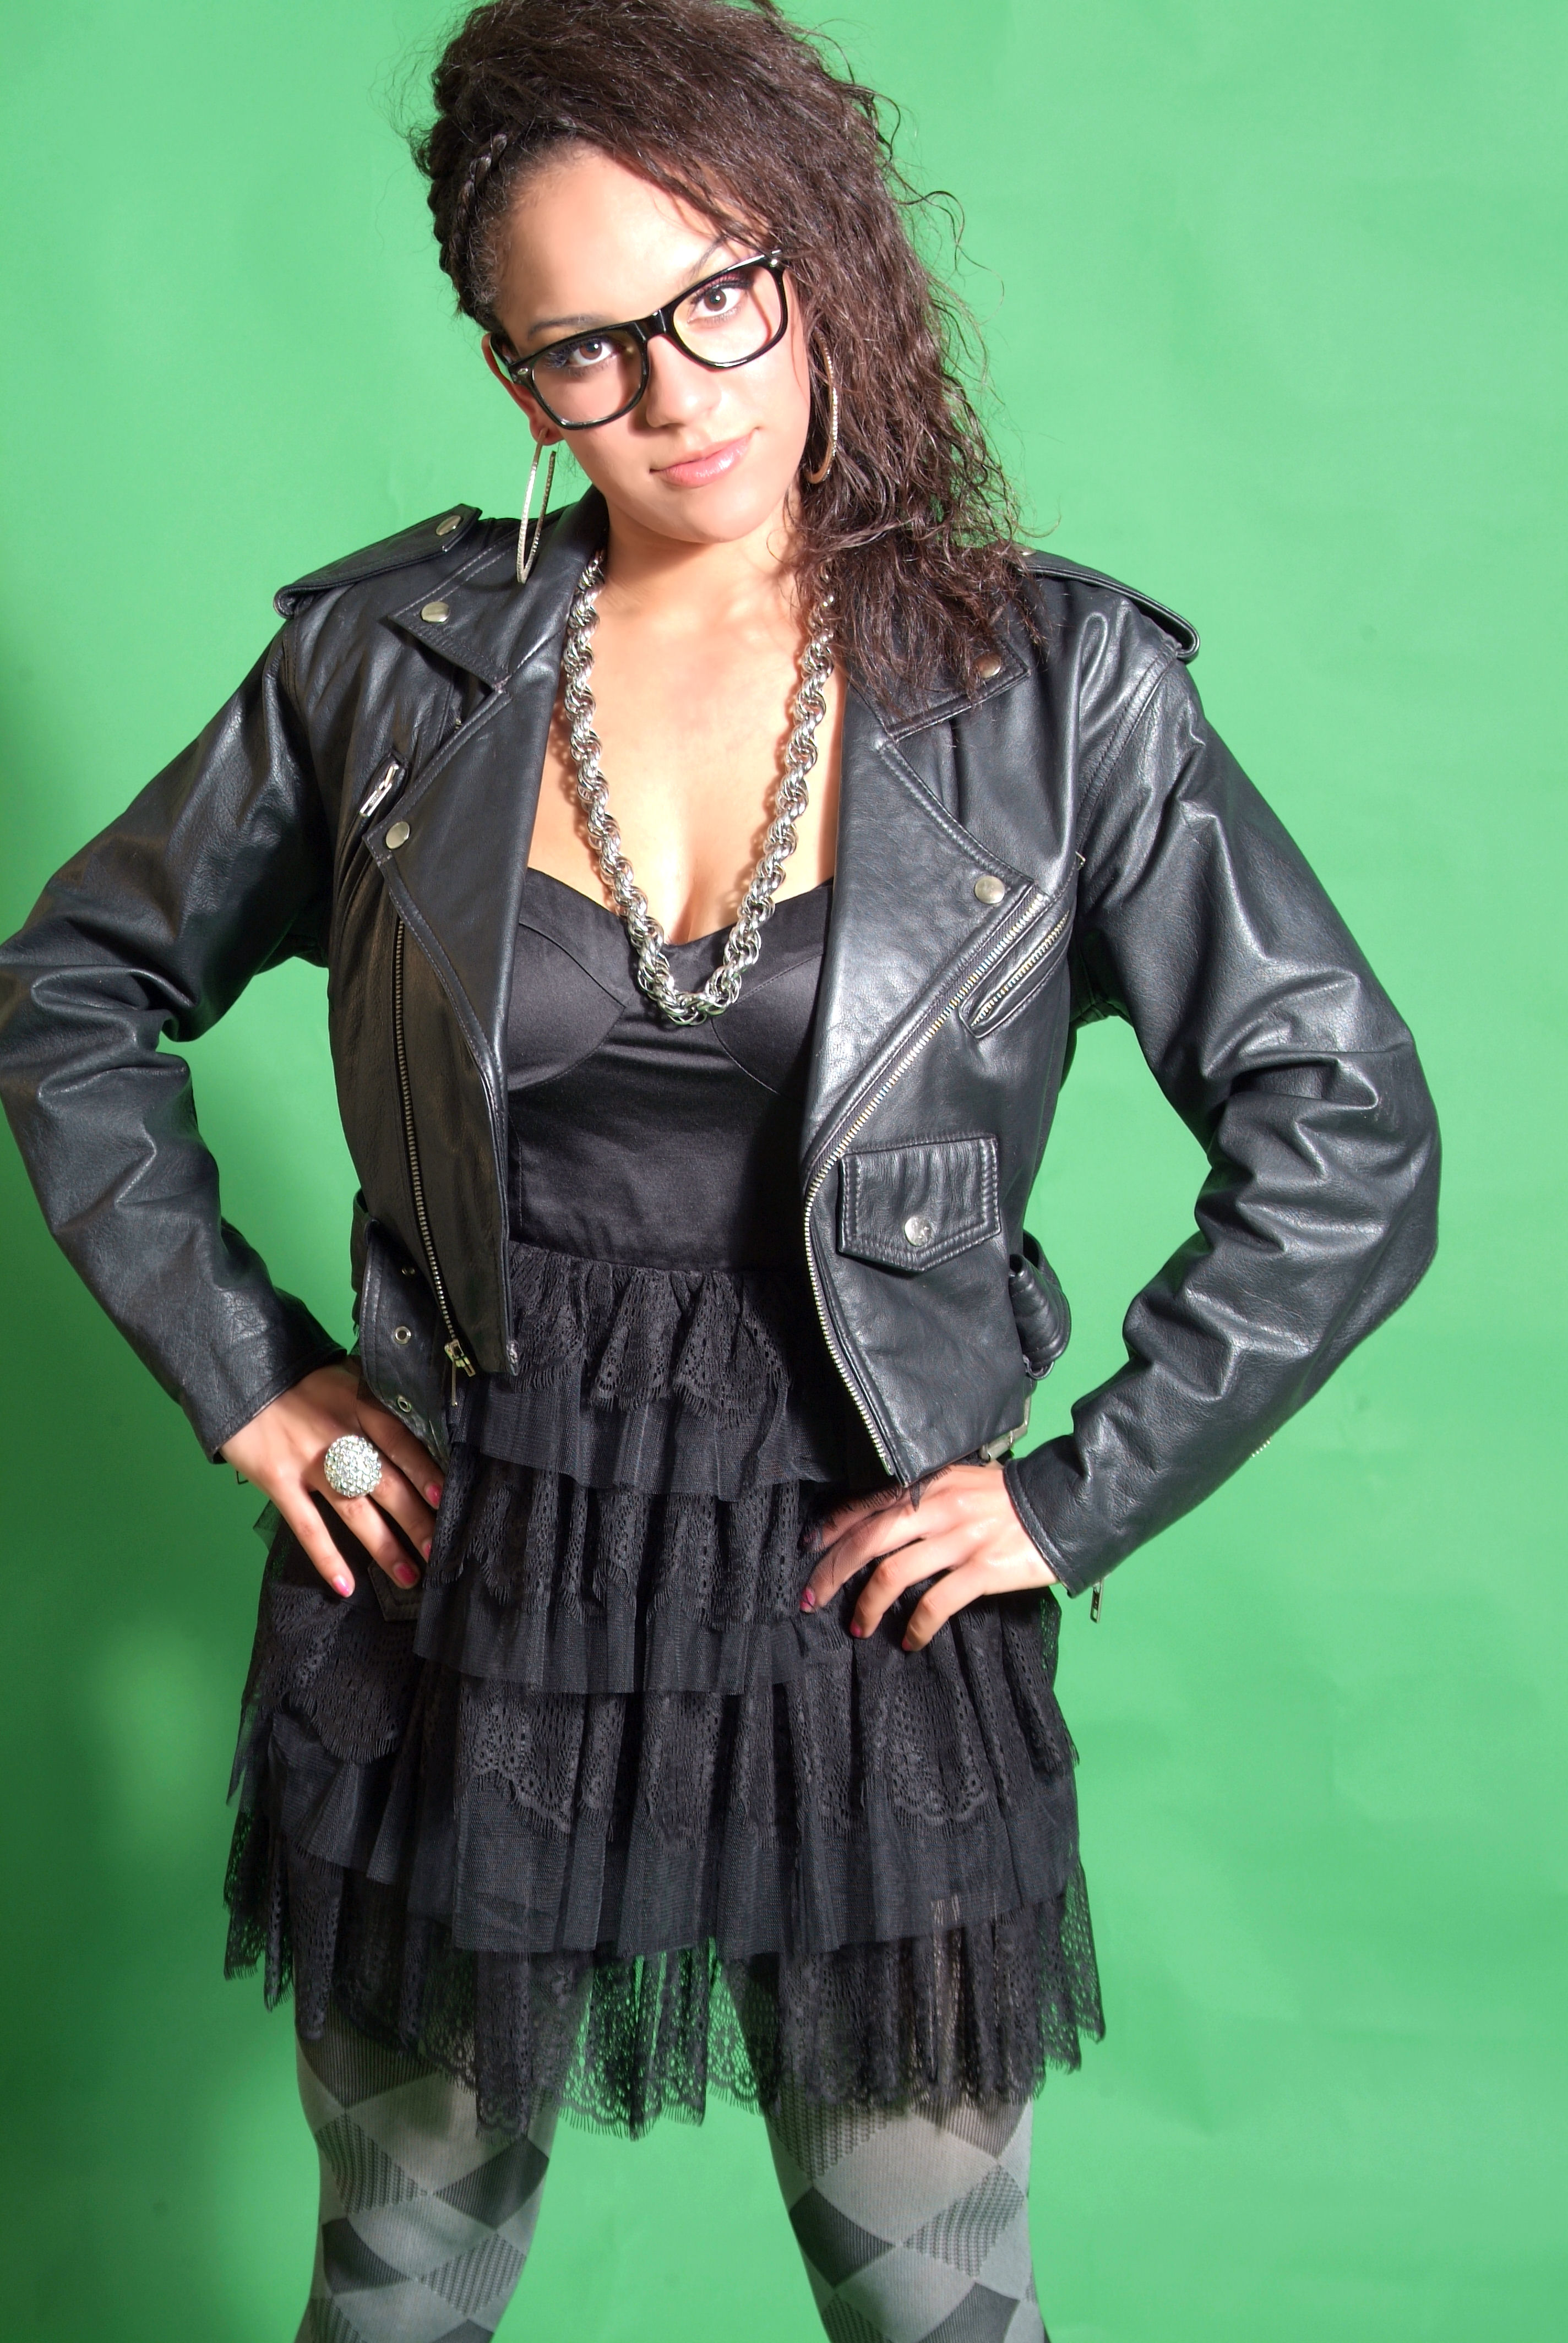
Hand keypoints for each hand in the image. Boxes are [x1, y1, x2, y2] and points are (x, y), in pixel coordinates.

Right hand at [221, 1362, 444, 1597]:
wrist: (239, 1369)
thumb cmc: (300, 1375)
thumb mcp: (347, 1375)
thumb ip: (377, 1401)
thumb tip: (418, 1425)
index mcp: (360, 1406)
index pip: (401, 1443)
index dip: (425, 1471)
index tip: (447, 1498)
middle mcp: (339, 1436)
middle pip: (385, 1483)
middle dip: (415, 1519)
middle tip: (439, 1549)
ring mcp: (308, 1461)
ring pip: (353, 1509)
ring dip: (383, 1545)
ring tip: (408, 1576)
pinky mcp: (278, 1481)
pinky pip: (307, 1525)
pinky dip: (327, 1556)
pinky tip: (346, 1584)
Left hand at [801, 1462, 1055, 1652]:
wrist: (1064, 1504)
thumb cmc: (1011, 1498)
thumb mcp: (961, 1483)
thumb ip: (926, 1498)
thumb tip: (885, 1523)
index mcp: (929, 1484)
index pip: (866, 1505)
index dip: (832, 1530)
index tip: (810, 1551)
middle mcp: (937, 1509)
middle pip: (867, 1540)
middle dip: (832, 1572)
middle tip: (813, 1598)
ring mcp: (958, 1540)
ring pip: (892, 1574)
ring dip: (867, 1606)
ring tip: (858, 1626)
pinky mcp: (980, 1570)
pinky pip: (935, 1603)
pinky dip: (917, 1627)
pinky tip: (910, 1641)